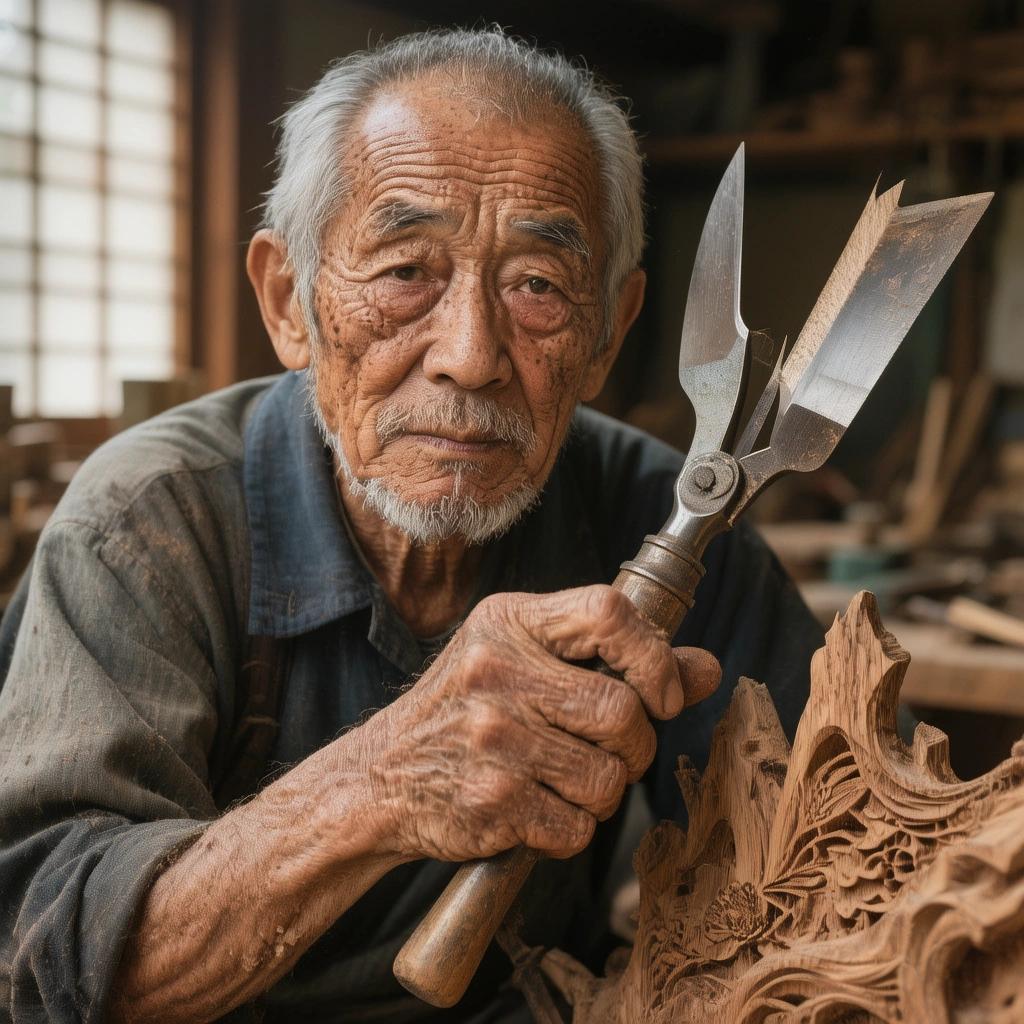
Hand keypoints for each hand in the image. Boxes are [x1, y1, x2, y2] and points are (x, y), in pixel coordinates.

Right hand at [357, 585, 720, 862]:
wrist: (380, 777)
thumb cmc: (464, 709)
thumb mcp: (526, 659)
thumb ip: (613, 657)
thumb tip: (706, 668)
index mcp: (509, 622)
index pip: (608, 612)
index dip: (654, 656)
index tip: (660, 693)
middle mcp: (497, 671)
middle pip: (622, 710)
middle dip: (636, 743)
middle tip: (610, 749)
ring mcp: (491, 737)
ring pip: (609, 777)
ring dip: (603, 792)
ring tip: (564, 780)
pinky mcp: (490, 800)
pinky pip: (577, 828)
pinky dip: (570, 830)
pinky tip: (537, 810)